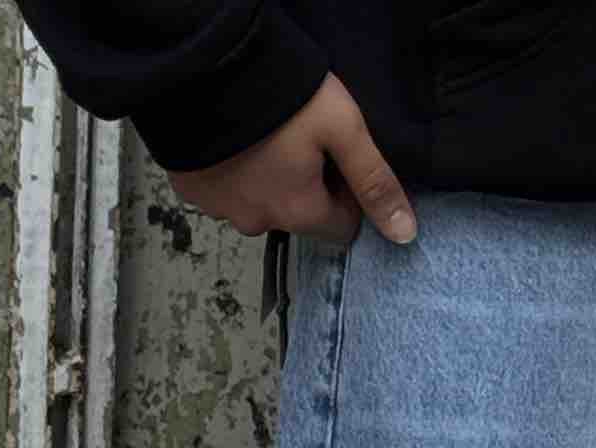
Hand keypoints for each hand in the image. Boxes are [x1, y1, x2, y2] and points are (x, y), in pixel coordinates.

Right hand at [169, 73, 416, 245]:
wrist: (202, 64)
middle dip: (304, 187)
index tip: (337, 159)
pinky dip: (230, 170)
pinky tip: (232, 137)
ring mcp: (218, 208)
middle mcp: (257, 222)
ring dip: (264, 179)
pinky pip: (221, 190)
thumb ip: (374, 181)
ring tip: (262, 134)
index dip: (347, 196)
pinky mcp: (190, 188)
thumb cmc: (279, 94)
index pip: (340, 229)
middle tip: (297, 138)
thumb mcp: (342, 128)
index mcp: (297, 212)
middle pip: (297, 216)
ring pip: (257, 204)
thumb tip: (406, 235)